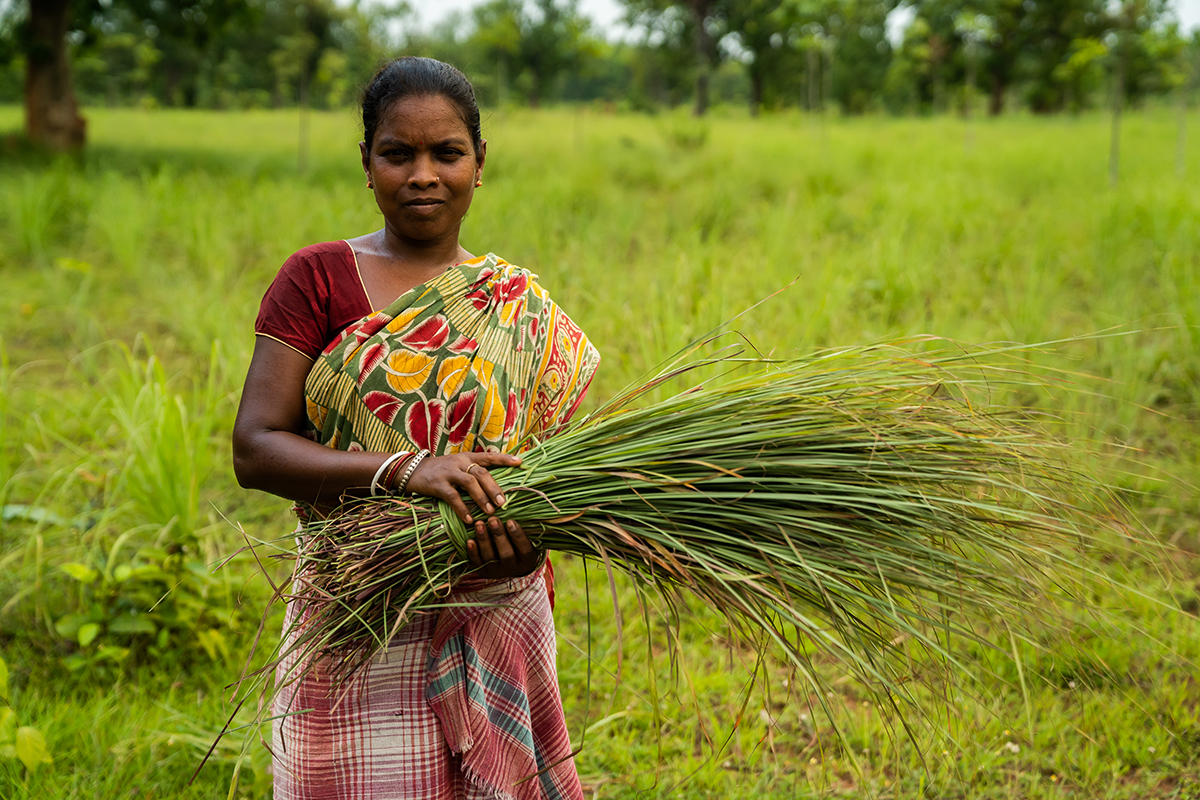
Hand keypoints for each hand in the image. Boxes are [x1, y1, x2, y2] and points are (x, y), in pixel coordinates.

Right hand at [406, 452, 520, 523]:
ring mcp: (448, 472)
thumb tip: (494, 483)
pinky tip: (469, 520)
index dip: (504, 458)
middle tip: (504, 502)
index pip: (488, 456)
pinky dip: (462, 509)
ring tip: (491, 511)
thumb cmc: (440, 471)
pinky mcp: (437, 484)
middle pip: (482, 472)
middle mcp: (460, 462)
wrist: (412, 470)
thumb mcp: (457, 465)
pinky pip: (453, 497)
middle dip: (494, 488)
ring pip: (469, 483)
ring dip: (482, 498)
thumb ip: (473, 471)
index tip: (520, 462)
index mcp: (467, 457)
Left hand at [466, 518, 542, 578]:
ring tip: (479, 524)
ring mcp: (498, 571)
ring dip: (483, 540)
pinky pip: (477, 563)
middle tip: (492, 519)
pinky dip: (473, 552)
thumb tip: (518, 507)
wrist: (511, 563)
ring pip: (490, 558)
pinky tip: (470, 540)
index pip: (524, 548)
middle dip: (498, 535)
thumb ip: (525, 527)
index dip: (517, 535)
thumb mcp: (527, 537)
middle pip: (506, 554)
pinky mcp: (484, 572)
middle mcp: (513, 568)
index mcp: (527, 560)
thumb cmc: (520, 544)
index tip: (510, 521)